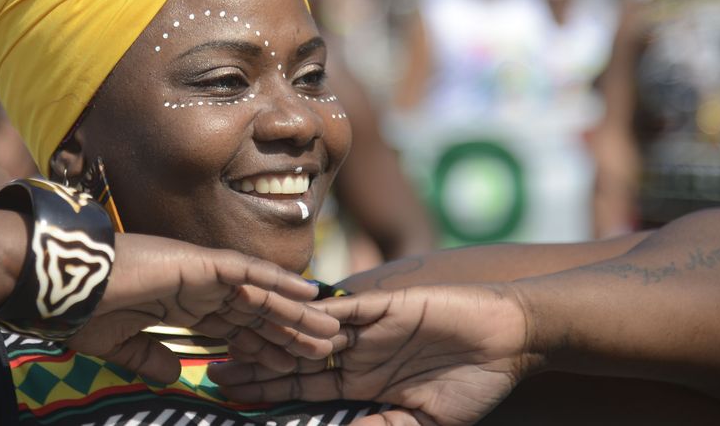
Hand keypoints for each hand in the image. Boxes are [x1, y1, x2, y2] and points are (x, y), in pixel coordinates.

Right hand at [67, 233, 339, 383]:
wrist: (66, 282)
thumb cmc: (84, 310)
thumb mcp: (120, 345)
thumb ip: (150, 359)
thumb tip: (174, 377)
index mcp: (180, 307)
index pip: (233, 331)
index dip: (263, 348)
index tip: (291, 367)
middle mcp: (198, 289)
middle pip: (255, 314)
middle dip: (290, 331)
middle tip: (326, 348)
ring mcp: (202, 273)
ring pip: (261, 294)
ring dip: (295, 311)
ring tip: (328, 328)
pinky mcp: (202, 262)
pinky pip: (250, 272)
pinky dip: (280, 282)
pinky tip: (308, 292)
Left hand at [209, 285, 535, 425]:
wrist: (509, 338)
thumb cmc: (472, 384)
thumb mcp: (422, 421)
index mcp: (358, 383)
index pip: (299, 389)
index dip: (265, 393)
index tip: (227, 399)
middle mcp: (352, 353)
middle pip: (290, 358)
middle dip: (253, 362)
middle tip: (211, 367)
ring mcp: (363, 327)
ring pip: (304, 329)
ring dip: (269, 331)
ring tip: (229, 332)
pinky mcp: (379, 304)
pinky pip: (336, 309)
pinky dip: (308, 311)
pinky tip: (277, 308)